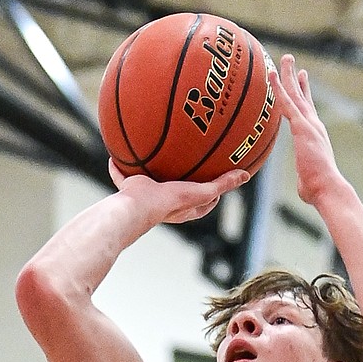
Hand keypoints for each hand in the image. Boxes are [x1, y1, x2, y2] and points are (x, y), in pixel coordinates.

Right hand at [108, 161, 248, 226]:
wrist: (139, 206)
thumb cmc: (170, 203)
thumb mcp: (202, 192)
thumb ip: (223, 184)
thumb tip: (245, 174)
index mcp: (184, 208)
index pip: (205, 201)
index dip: (214, 192)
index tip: (219, 178)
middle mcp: (165, 203)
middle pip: (177, 190)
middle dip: (182, 178)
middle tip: (189, 162)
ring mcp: (146, 196)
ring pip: (149, 181)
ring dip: (151, 170)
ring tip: (154, 154)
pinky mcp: (130, 190)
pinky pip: (123, 176)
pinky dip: (119, 168)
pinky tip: (117, 153)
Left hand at [273, 54, 344, 206]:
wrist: (327, 187)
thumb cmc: (317, 190)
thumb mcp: (307, 179)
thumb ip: (304, 176)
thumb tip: (305, 187)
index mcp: (315, 135)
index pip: (307, 109)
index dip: (304, 93)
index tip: (301, 78)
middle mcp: (314, 125)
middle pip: (302, 96)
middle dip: (296, 78)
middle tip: (291, 61)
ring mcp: (309, 124)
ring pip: (295, 94)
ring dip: (288, 75)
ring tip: (283, 58)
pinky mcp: (302, 127)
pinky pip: (287, 103)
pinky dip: (278, 88)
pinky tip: (271, 75)